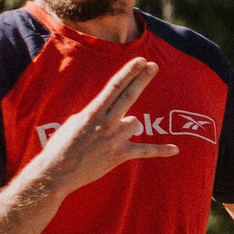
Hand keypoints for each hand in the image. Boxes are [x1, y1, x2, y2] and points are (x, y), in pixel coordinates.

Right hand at [35, 59, 177, 194]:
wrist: (57, 171)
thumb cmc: (63, 146)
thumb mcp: (74, 122)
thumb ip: (94, 114)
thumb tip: (109, 109)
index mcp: (93, 112)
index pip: (114, 87)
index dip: (128, 73)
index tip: (139, 61)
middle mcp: (106, 122)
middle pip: (129, 96)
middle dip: (141, 79)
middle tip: (153, 65)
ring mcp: (114, 138)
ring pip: (134, 123)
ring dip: (127, 128)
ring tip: (109, 138)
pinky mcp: (120, 155)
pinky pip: (146, 150)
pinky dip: (160, 151)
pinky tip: (175, 150)